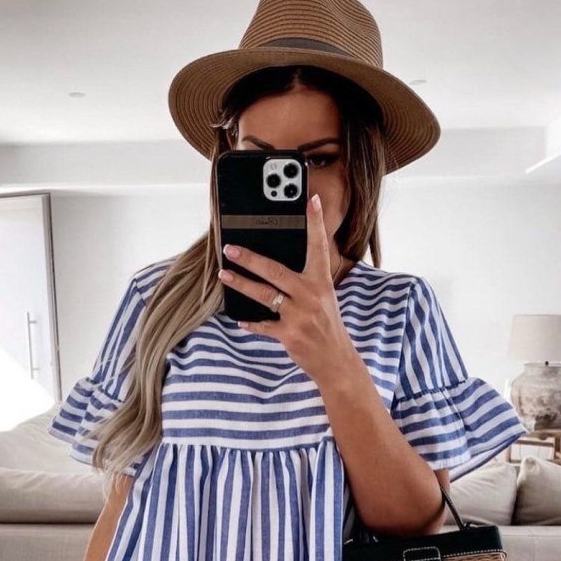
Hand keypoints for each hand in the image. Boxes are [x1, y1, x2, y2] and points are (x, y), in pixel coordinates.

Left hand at [218, 193, 356, 385]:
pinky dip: (251, 322)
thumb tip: (276, 266)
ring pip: (264, 294)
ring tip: (224, 274)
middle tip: (230, 248)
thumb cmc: (327, 325)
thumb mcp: (324, 297)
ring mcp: (299, 315)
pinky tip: (240, 318)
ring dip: (240, 283)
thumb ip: (306, 281)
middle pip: (275, 270)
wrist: (336, 360)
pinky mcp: (289, 334)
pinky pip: (263, 325)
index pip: (318, 246)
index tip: (311, 200)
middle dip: (250, 258)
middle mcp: (311, 295)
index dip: (315, 223)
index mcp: (321, 282)